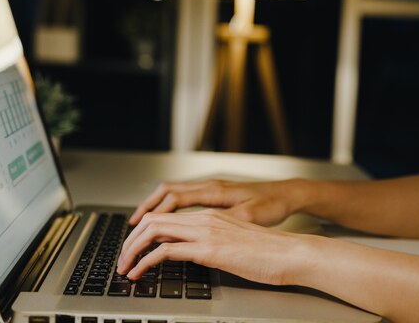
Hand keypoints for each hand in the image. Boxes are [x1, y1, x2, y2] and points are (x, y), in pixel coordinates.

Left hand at [116, 210, 315, 284]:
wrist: (291, 253)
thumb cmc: (270, 253)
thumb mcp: (235, 245)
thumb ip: (212, 245)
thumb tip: (193, 255)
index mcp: (210, 217)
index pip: (166, 216)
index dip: (143, 231)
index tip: (134, 247)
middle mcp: (205, 219)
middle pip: (153, 220)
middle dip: (131, 240)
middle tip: (122, 259)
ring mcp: (206, 231)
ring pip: (154, 230)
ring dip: (132, 249)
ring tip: (124, 267)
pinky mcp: (210, 248)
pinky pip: (166, 250)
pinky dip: (145, 261)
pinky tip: (139, 272)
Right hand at [129, 179, 310, 226]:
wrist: (287, 194)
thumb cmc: (272, 204)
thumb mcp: (249, 217)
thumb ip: (224, 222)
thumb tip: (201, 232)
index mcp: (213, 191)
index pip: (173, 199)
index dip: (153, 214)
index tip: (138, 228)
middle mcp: (209, 186)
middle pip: (167, 192)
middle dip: (146, 208)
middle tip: (132, 226)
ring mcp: (212, 188)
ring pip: (174, 193)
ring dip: (156, 206)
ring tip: (142, 222)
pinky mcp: (216, 194)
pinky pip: (185, 197)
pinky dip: (170, 207)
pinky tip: (169, 218)